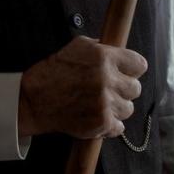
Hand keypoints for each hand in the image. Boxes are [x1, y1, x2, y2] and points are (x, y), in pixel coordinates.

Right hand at [17, 36, 146, 138]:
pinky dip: (110, 125)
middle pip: (135, 88)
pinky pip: (120, 127)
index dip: (132, 70)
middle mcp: (106, 78)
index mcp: (104, 57)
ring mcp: (105, 102)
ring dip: (116, 108)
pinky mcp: (102, 122)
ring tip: (98, 104)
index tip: (125, 73)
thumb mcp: (76, 46)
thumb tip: (119, 50)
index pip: (140, 64)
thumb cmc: (54, 72)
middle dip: (123, 90)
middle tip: (107, 90)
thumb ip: (101, 47)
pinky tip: (96, 116)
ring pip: (128, 109)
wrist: (34, 99)